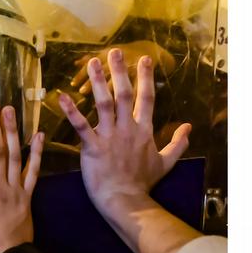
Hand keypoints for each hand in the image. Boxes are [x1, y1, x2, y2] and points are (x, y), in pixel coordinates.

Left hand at [58, 49, 189, 217]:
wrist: (126, 201)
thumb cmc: (143, 183)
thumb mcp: (166, 162)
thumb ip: (177, 143)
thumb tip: (189, 128)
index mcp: (143, 130)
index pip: (146, 98)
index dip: (145, 77)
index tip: (144, 59)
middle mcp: (127, 128)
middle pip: (124, 94)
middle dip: (120, 71)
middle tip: (114, 52)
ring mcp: (109, 136)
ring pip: (104, 104)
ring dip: (98, 82)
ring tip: (91, 63)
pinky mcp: (92, 147)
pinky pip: (81, 126)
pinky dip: (71, 111)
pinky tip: (62, 96)